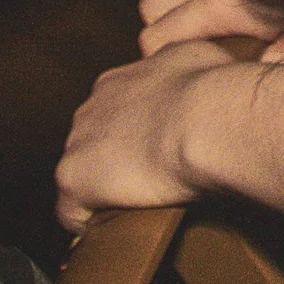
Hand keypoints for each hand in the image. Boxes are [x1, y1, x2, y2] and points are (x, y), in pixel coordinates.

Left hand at [56, 37, 243, 232]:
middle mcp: (91, 106)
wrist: (204, 119)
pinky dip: (89, 221)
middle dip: (116, 156)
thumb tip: (187, 70)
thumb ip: (180, 63)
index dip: (134, 132)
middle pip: (92, 141)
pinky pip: (71, 211)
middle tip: (151, 173)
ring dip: (104, 188)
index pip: (114, 110)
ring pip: (81, 173)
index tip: (155, 144)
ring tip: (138, 202)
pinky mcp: (73, 179)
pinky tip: (114, 227)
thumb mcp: (198, 56)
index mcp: (119, 81)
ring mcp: (77, 142)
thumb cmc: (212, 89)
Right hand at [139, 0, 283, 63]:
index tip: (186, 76)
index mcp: (219, 2)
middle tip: (195, 54)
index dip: (162, 63)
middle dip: (162, 30)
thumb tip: (242, 97)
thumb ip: (269, 70)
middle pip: (150, 6)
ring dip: (182, 6)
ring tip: (216, 30)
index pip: (154, 37)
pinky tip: (237, 2)